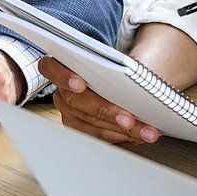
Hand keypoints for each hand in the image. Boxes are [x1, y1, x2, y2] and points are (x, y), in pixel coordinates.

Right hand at [41, 22, 196, 144]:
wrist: (109, 78)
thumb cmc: (109, 66)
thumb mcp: (109, 59)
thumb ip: (112, 62)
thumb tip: (137, 73)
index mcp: (60, 67)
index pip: (50, 68)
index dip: (63, 76)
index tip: (81, 84)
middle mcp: (61, 92)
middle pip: (78, 103)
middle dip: (107, 112)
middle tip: (129, 120)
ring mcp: (69, 114)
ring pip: (92, 126)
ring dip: (123, 131)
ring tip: (146, 132)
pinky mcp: (81, 129)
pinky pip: (101, 136)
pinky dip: (123, 136)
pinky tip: (141, 136)